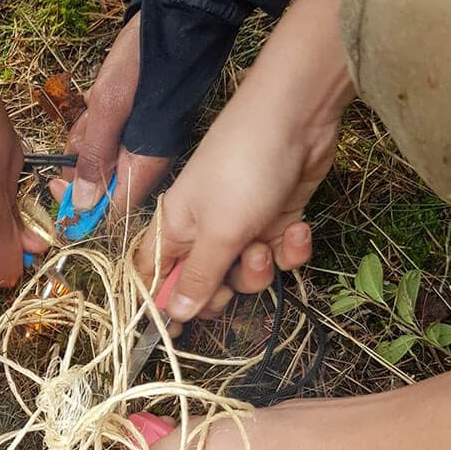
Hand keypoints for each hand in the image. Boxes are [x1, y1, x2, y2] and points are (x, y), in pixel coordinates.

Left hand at [46, 15, 171, 214]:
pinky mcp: (129, 126)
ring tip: (96, 106)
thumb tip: (80, 205)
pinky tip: (98, 99)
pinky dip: (92, 122)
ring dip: (85, 136)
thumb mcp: (109, 110)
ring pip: (94, 158)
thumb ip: (94, 158)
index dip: (82, 208)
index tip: (57, 187)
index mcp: (144, 168)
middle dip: (81, 161)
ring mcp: (136, 144)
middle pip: (97, 185)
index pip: (111, 212)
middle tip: (85, 129)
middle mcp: (142, 163)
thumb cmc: (143, 64)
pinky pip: (100, 137)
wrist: (173, 21)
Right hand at [134, 0, 359, 322]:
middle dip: (221, 292)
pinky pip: (278, 255)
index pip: (152, 278)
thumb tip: (175, 315)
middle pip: (203, 285)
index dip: (162, 304)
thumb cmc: (241, 172)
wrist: (297, 120)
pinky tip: (298, 229)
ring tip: (266, 243)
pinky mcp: (274, 220)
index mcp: (173, 231)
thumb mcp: (218, 233)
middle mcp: (202, 232)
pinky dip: (290, 249)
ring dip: (260, 268)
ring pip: (244, 274)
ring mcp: (240, 227)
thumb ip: (199, 278)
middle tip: (231, 283)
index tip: (177, 329)